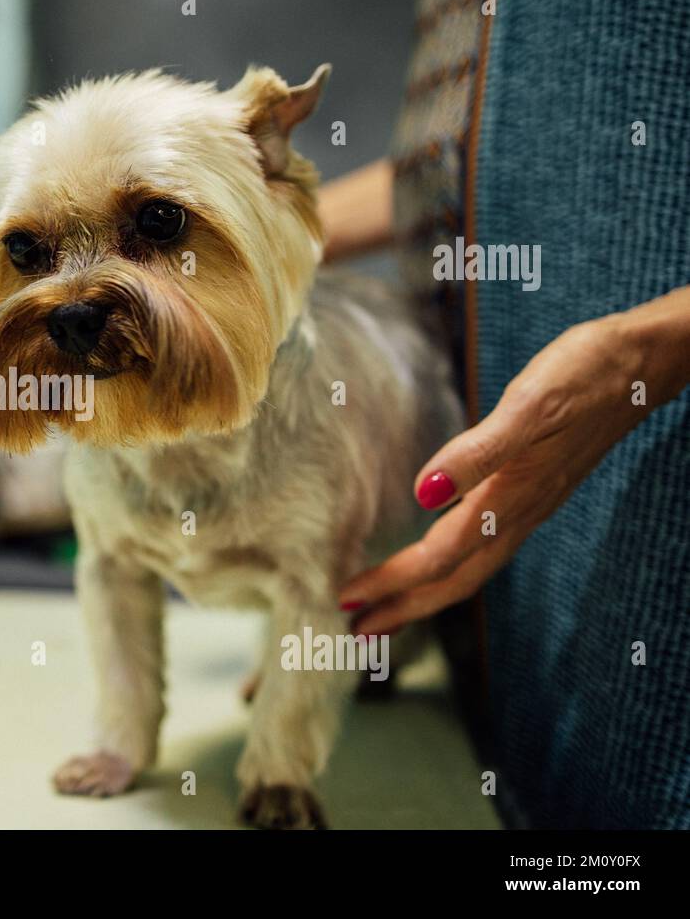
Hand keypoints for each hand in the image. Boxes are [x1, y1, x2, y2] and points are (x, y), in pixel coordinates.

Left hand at [341, 291, 689, 634]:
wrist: (644, 362)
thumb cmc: (585, 375)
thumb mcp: (529, 405)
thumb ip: (477, 452)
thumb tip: (423, 493)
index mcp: (511, 497)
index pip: (440, 556)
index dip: (394, 582)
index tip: (347, 599)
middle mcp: (520, 511)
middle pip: (455, 578)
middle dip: (404, 608)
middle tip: (356, 630)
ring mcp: (530, 504)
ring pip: (471, 566)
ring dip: (426, 592)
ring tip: (386, 609)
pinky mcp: (535, 490)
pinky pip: (484, 544)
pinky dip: (450, 562)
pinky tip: (437, 556)